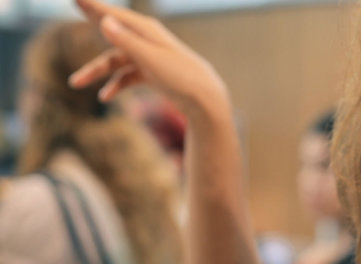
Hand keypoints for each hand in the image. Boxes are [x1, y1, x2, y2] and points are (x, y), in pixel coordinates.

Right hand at [70, 0, 228, 116]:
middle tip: (75, 1)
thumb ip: (127, 41)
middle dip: (94, 19)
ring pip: (115, 60)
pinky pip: (127, 76)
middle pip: (113, 30)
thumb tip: (105, 21)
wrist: (204, 99)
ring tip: (75, 83)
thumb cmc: (180, 76)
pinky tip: (105, 97)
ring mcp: (149, 57)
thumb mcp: (150, 59)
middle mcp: (146, 40)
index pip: (115, 15)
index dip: (94, 6)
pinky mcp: (152, 73)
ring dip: (96, 71)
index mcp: (147, 31)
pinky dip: (116, 85)